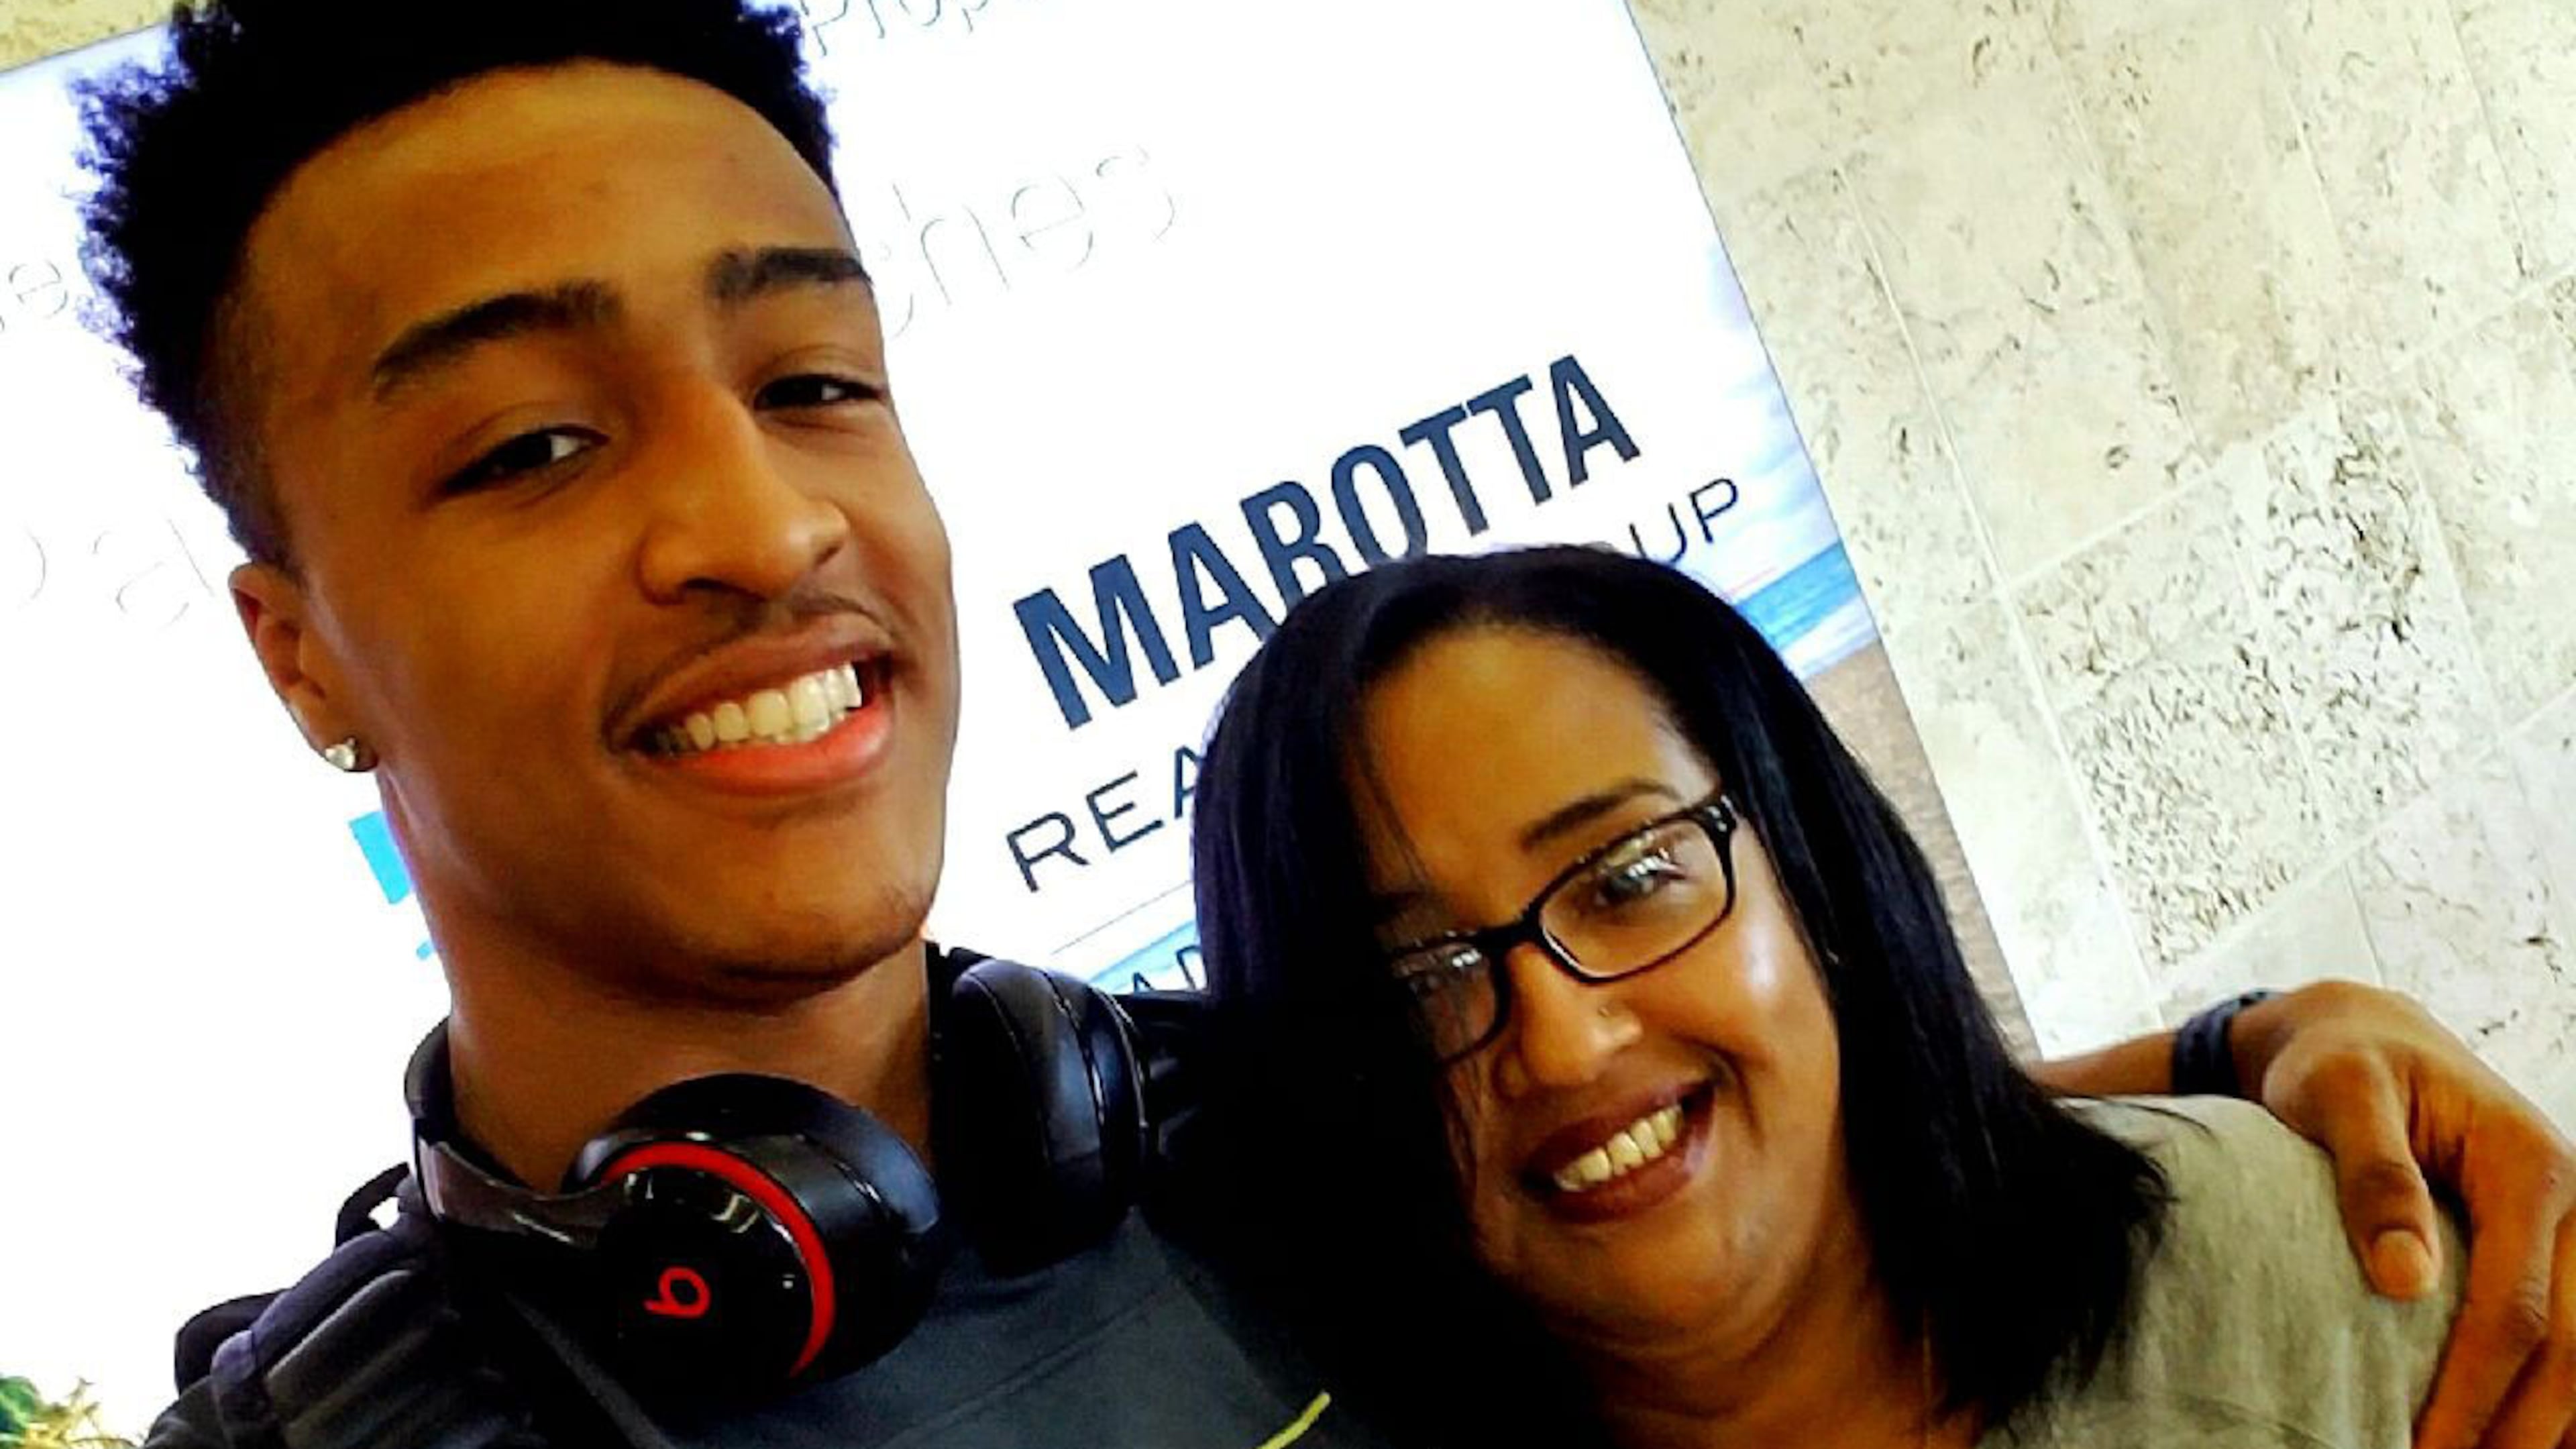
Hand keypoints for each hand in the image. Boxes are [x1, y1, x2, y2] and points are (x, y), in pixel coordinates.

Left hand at [2237, 980, 2575, 1448]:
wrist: (2363, 1038)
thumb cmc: (2341, 1065)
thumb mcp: (2339, 1095)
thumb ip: (2373, 1175)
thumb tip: (2404, 1279)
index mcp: (2530, 1163)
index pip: (2518, 1307)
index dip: (2476, 1388)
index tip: (2425, 1447)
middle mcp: (2573, 1203)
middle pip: (2569, 1348)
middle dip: (2515, 1428)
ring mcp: (2573, 1233)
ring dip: (2544, 1424)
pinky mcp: (2555, 1254)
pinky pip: (2571, 1338)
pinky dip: (2549, 1398)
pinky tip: (2509, 1438)